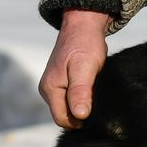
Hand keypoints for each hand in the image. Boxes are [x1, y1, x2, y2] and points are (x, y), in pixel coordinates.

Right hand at [39, 9, 112, 128]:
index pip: (62, 119)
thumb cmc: (85, 44)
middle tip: (99, 102)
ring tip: (96, 93)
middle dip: (81, 114)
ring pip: (68, 107)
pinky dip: (82, 98)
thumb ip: (80, 92)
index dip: (80, 122)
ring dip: (82, 105)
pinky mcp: (61, 81)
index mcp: (50, 88)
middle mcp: (48, 88)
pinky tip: (93, 91)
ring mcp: (53, 85)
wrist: (83, 24)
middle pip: (64, 115)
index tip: (97, 113)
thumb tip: (79, 116)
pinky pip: (70, 98)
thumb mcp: (85, 68)